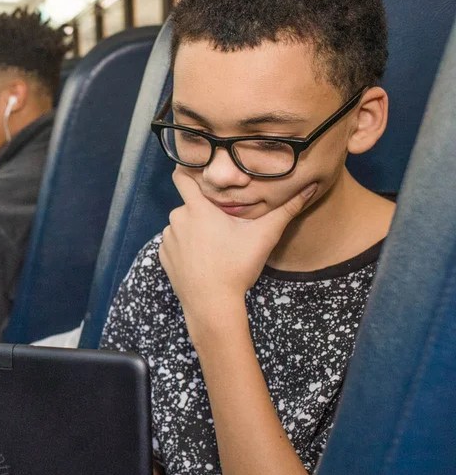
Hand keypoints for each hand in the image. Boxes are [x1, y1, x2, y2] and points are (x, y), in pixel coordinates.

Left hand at [159, 169, 315, 320]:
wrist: (212, 304)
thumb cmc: (237, 267)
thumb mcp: (264, 235)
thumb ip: (287, 209)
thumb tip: (311, 186)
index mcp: (197, 208)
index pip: (182, 177)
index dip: (188, 170)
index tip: (199, 170)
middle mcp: (176, 219)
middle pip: (190, 204)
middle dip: (205, 210)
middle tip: (224, 223)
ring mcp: (167, 239)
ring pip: (182, 225)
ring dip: (195, 229)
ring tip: (215, 245)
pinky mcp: (163, 256)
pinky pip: (175, 243)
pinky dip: (186, 247)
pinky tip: (203, 258)